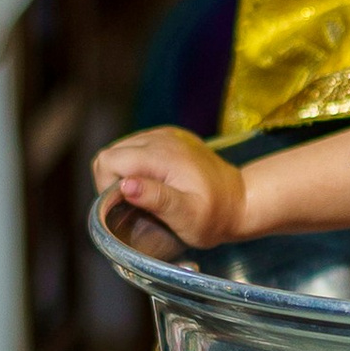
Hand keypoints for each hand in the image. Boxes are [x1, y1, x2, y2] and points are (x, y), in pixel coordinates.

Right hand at [94, 125, 247, 249]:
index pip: (109, 161)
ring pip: (122, 149)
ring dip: (125, 173)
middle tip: (136, 204)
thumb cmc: (214, 216)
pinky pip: (137, 147)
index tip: (126, 206)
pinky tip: (155, 182)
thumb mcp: (187, 216)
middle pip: (112, 153)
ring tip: (146, 195)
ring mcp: (166, 134)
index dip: (107, 186)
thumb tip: (125, 185)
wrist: (242, 200)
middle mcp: (161, 138)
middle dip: (113, 180)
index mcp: (162, 155)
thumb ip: (157, 199)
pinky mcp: (170, 137)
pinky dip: (137, 165)